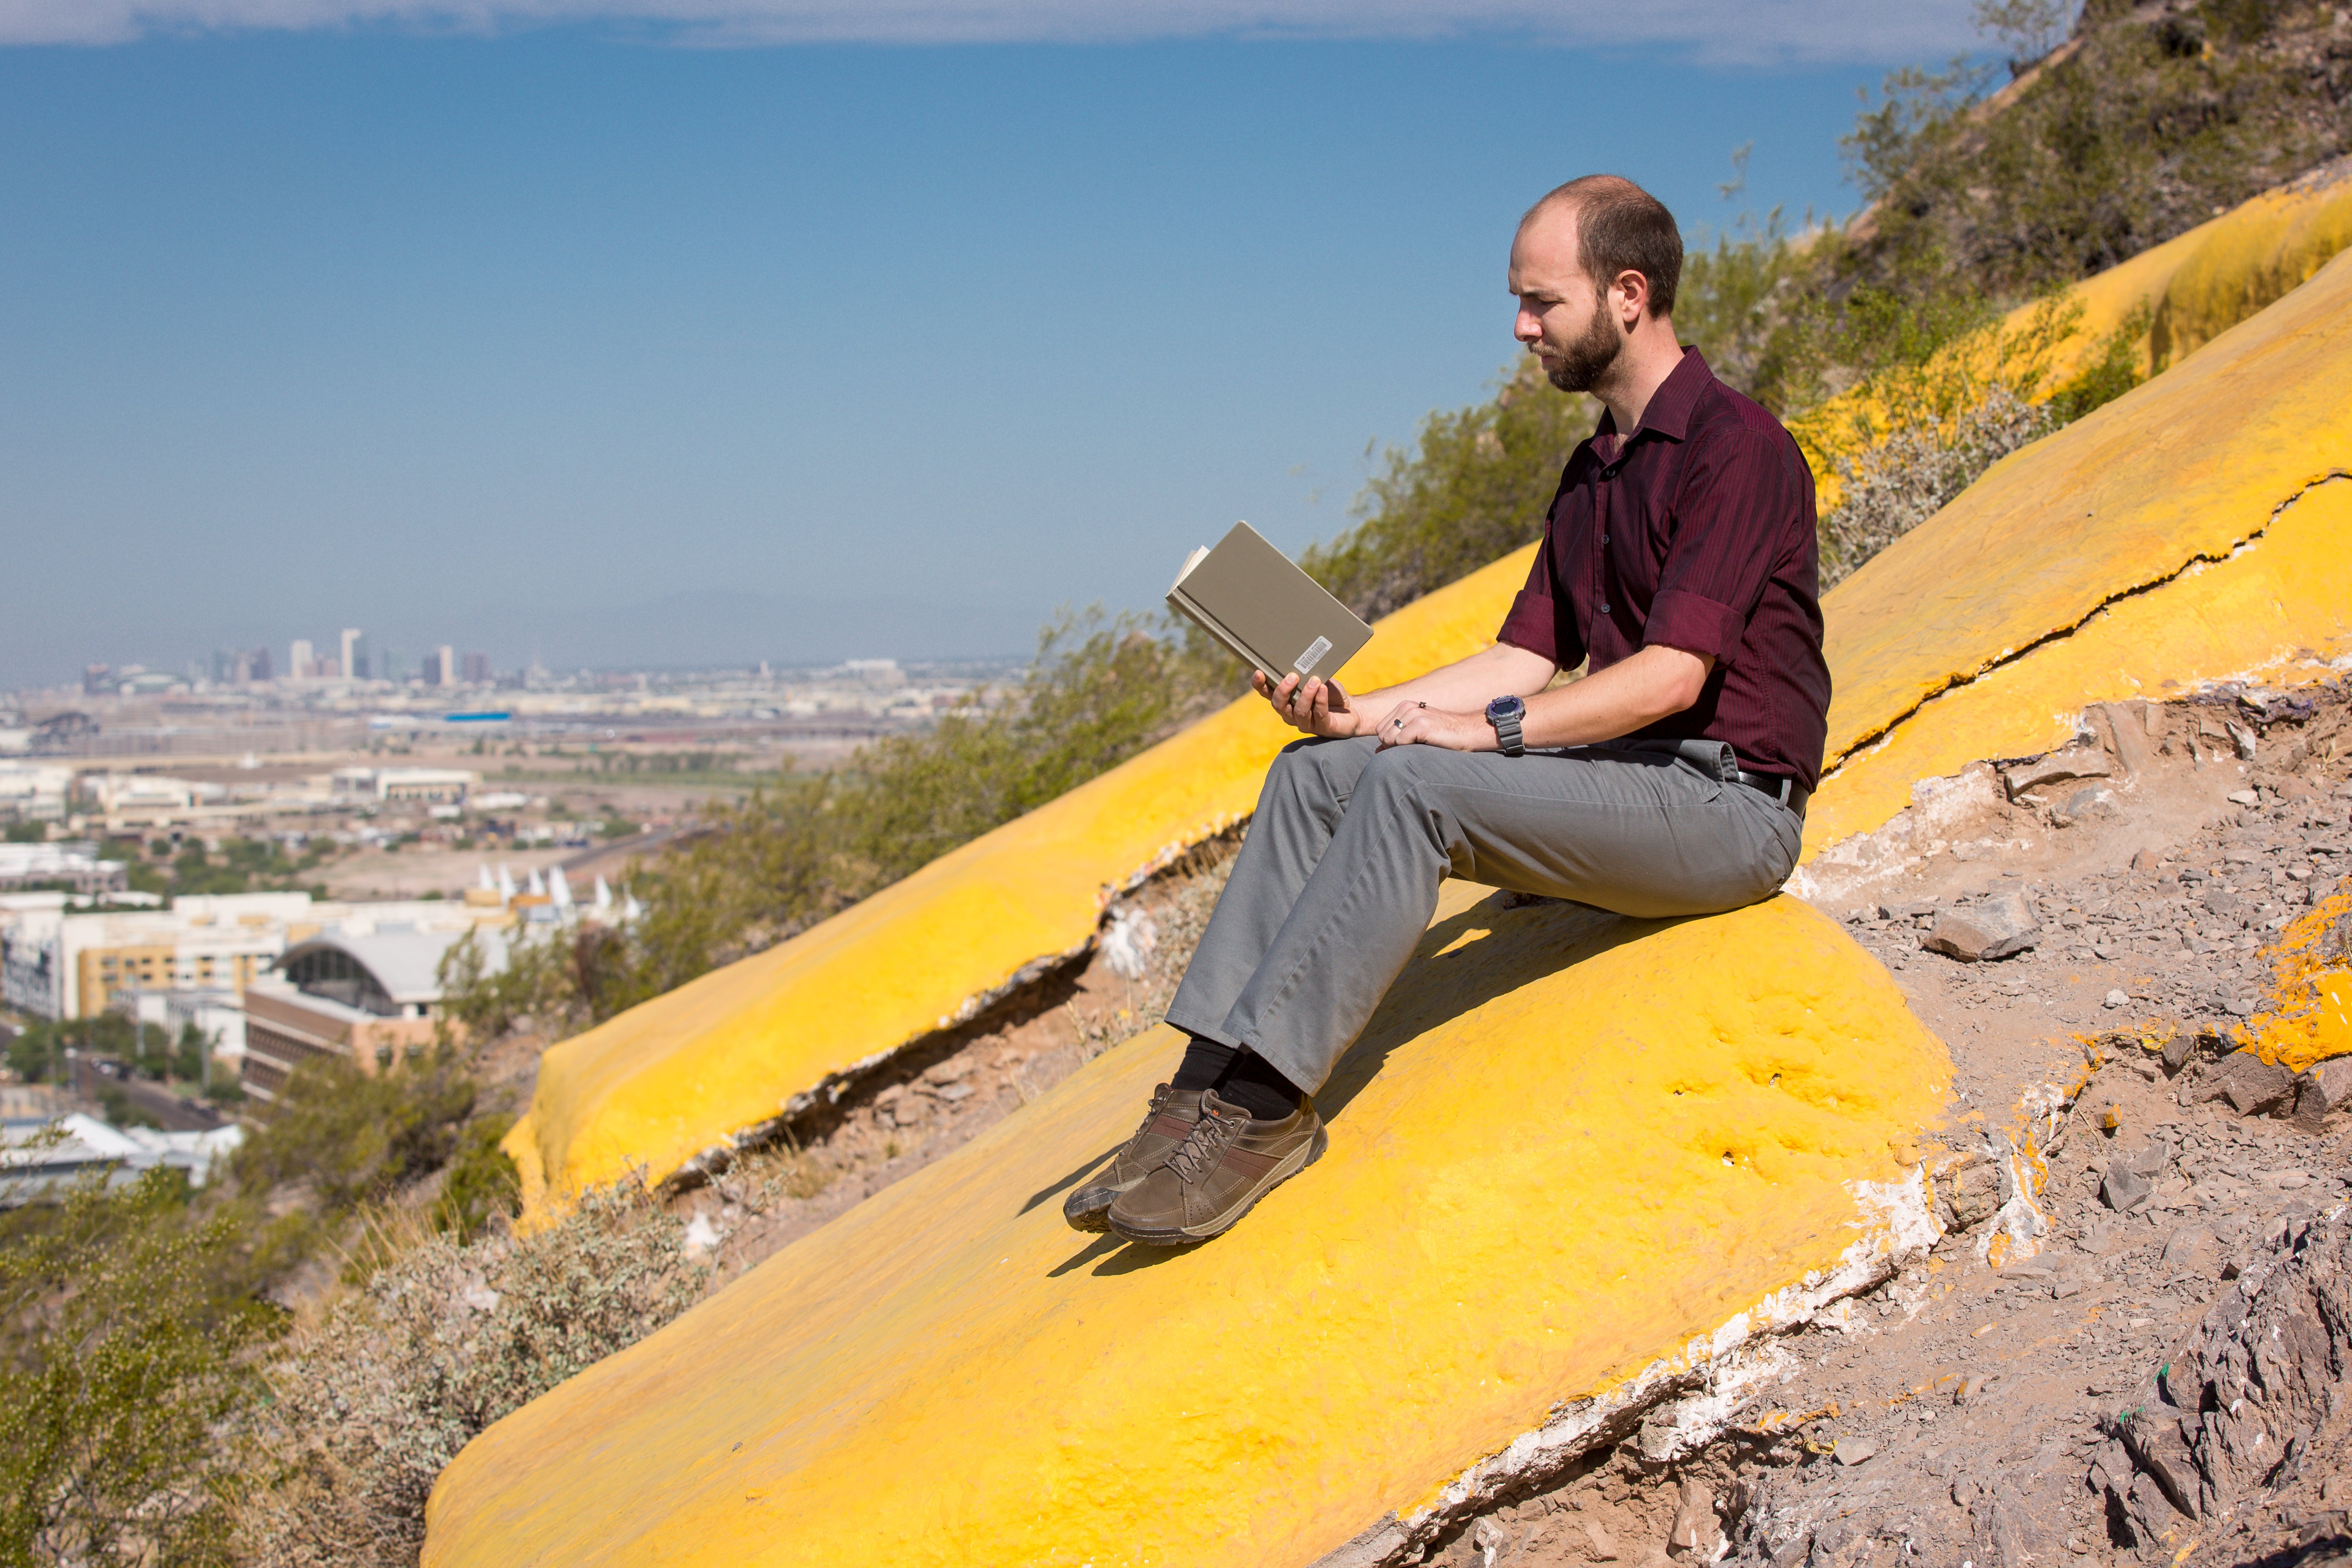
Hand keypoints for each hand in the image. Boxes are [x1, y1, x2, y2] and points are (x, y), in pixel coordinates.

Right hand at [1254, 671, 1356, 736]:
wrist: (1352, 711)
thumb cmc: (1329, 693)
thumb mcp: (1316, 678)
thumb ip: (1307, 672)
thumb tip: (1302, 656)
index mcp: (1286, 701)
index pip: (1267, 694)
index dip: (1260, 685)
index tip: (1259, 672)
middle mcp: (1291, 714)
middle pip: (1278, 705)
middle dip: (1283, 690)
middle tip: (1293, 676)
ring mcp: (1306, 723)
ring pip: (1298, 712)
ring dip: (1305, 695)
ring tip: (1314, 681)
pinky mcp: (1322, 728)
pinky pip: (1319, 715)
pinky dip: (1320, 701)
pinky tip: (1323, 689)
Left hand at [1374, 701, 1489, 751]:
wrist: (1467, 734)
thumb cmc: (1442, 737)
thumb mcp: (1415, 734)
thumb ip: (1396, 739)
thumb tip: (1376, 752)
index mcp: (1404, 706)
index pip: (1380, 728)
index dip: (1388, 742)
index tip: (1406, 745)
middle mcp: (1407, 706)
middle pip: (1382, 734)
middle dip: (1392, 746)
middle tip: (1412, 747)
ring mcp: (1414, 713)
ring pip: (1388, 738)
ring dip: (1400, 748)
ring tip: (1419, 745)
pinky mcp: (1421, 723)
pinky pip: (1400, 742)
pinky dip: (1408, 748)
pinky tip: (1424, 744)